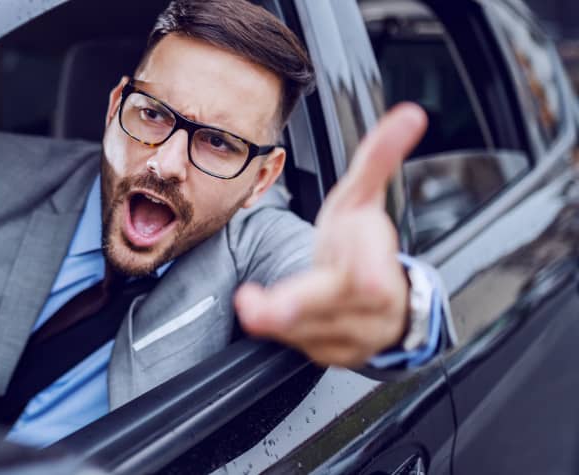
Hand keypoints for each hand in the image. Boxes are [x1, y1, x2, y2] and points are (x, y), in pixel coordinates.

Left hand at [234, 103, 427, 367]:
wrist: (380, 300)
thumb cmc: (362, 244)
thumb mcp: (364, 201)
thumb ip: (379, 159)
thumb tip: (409, 114)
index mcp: (380, 271)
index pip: (372, 279)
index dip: (362, 278)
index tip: (356, 277)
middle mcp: (370, 312)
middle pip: (334, 315)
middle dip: (295, 309)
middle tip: (253, 306)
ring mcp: (352, 339)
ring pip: (308, 337)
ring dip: (275, 322)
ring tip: (250, 304)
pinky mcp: (330, 356)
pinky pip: (298, 350)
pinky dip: (278, 335)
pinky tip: (263, 316)